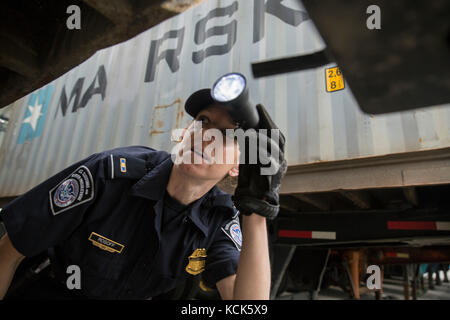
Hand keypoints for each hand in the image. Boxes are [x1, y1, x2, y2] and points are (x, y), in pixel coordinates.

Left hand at [232, 104, 286, 219]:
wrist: (254, 202)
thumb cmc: (251, 180)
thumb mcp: (249, 158)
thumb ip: (249, 145)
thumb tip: (241, 128)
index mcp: (275, 153)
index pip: (275, 133)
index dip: (268, 120)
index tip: (259, 108)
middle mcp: (281, 159)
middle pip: (278, 137)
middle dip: (268, 123)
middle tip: (259, 113)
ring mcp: (280, 168)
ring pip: (275, 148)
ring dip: (262, 138)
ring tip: (251, 130)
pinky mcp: (275, 177)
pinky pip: (270, 162)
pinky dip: (261, 153)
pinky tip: (252, 146)